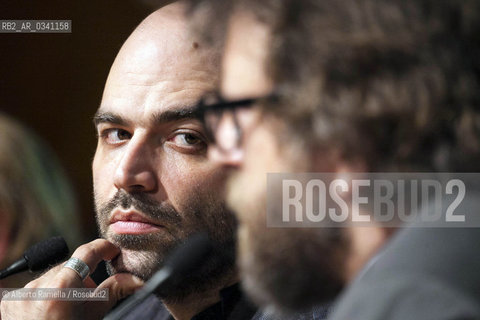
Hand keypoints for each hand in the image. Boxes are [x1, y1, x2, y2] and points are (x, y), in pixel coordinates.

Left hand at [0, 239, 143, 319]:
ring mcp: (19, 294)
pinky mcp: (8, 302)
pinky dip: (44, 295)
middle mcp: (37, 286)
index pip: (86, 253)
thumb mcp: (93, 318)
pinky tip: (49, 313)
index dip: (103, 248)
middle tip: (88, 297)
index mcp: (61, 289)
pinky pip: (33, 288)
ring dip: (62, 286)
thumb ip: (113, 291)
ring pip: (50, 276)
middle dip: (81, 276)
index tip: (112, 250)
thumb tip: (135, 278)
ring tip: (67, 310)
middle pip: (68, 266)